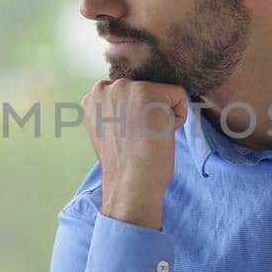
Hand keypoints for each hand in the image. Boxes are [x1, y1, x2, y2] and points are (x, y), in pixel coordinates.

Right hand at [81, 79, 187, 229]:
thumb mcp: (108, 131)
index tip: (129, 136)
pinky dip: (178, 117)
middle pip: (145, 90)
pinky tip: (160, 134)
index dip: (135, 115)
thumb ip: (115, 111)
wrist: (131, 184)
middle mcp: (104, 88)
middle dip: (147, 112)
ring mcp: (125, 87)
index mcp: (92, 98)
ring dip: (161, 114)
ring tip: (147, 136)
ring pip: (161, 93)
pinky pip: (179, 96)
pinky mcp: (148, 92)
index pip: (128, 93)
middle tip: (137, 138)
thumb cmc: (124, 165)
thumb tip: (135, 104)